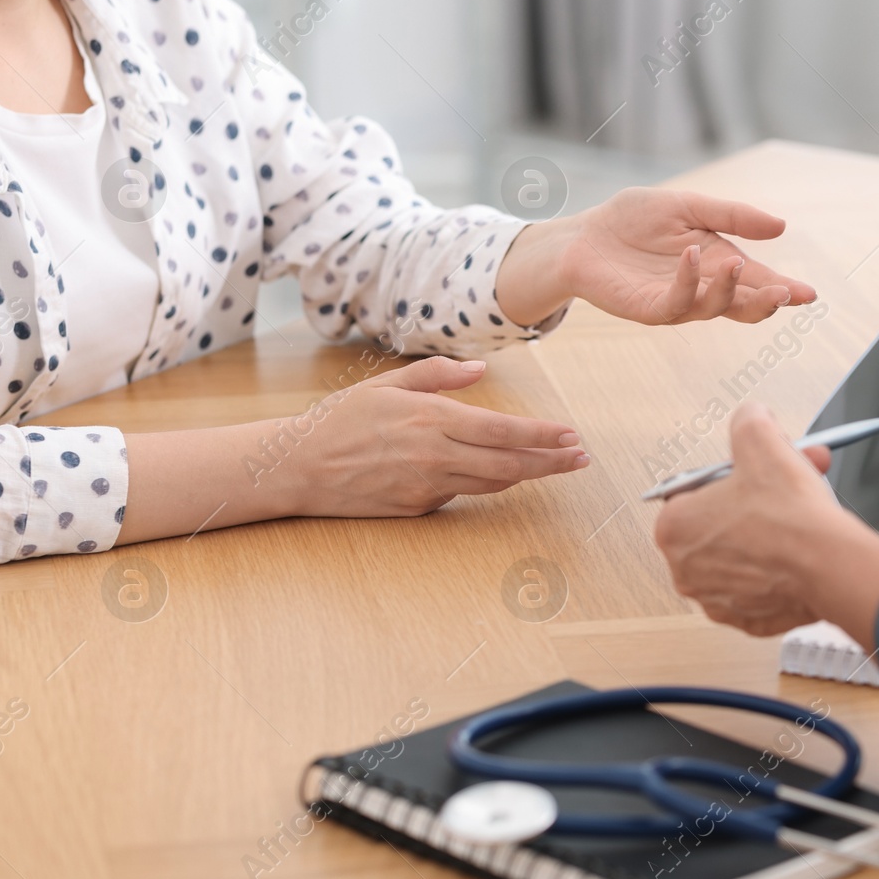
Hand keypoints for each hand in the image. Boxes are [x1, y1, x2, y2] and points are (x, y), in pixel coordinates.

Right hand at [281, 356, 588, 516]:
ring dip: (527, 475)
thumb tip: (479, 369)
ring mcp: (427, 486)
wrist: (298, 467)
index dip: (542, 436)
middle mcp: (435, 455)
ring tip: (555, 466)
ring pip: (492, 483)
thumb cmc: (340, 420)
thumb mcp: (386, 383)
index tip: (570, 436)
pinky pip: (460, 494)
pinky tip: (497, 473)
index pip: (503, 430)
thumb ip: (437, 374)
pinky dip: (481, 482)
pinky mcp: (417, 508)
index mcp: (431, 419)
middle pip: (509, 463)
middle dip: (551, 462)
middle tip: (581, 459)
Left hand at [496, 188, 818, 326]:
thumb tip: (780, 227)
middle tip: (788, 294)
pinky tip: (692, 257)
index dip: (784, 290)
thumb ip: (731, 216)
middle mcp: (703, 289)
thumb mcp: (689, 207)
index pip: (758, 283)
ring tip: (738, 265)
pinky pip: (675, 303)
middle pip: (744, 305)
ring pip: (714, 308)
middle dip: (768, 301)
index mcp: (719, 266)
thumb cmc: (633, 221)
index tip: (808, 293)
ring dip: (730, 290)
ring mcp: (677, 302)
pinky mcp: (649, 308)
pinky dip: (687, 282)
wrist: (584, 235)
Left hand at [652, 403, 878, 644]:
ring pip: (739, 557)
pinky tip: (796, 555)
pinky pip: (759, 587)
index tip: (753, 476)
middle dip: (750, 506)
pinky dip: (776, 572)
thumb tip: (751, 416)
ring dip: (762, 538)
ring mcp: (716, 599)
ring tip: (794, 520)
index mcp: (673, 527)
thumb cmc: (790, 515)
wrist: (830, 565)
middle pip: (717, 525)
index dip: (729, 479)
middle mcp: (686, 569)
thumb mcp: (761, 438)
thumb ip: (748, 418)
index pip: (693, 492)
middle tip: (781, 491)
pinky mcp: (748, 619)